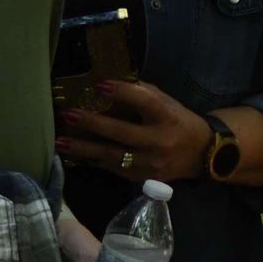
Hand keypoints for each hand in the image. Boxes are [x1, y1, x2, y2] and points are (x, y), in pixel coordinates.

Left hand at [57, 79, 211, 183]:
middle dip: (93, 124)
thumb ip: (142, 94)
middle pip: (122, 133)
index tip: (99, 85)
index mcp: (168, 117)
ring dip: (84, 149)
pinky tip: (77, 155)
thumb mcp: (167, 104)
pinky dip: (95, 161)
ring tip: (61, 143)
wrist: (201, 155)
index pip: (144, 101)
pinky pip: (115, 169)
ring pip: (113, 157)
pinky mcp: (145, 178)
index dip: (122, 93)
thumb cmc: (179, 122)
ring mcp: (152, 163)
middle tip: (68, 115)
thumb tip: (109, 83)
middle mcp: (160, 141)